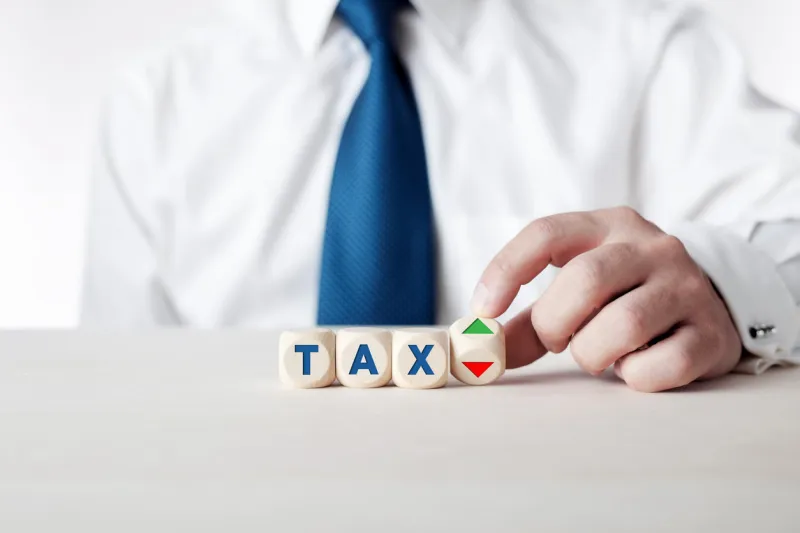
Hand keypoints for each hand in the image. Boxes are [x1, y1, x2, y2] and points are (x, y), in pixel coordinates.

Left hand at [471, 207, 742, 391]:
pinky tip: (637, 365)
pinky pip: (659, 365)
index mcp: (610, 225)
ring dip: (593, 353)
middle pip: (585, 279)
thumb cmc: (626, 297)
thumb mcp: (580, 291)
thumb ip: (531, 318)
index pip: (546, 233)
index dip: (506, 270)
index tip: (483, 311)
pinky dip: (635, 376)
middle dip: (555, 322)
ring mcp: (687, 287)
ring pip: (623, 324)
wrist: (712, 307)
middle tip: (557, 340)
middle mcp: (652, 248)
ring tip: (600, 353)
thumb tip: (483, 349)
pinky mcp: (711, 333)